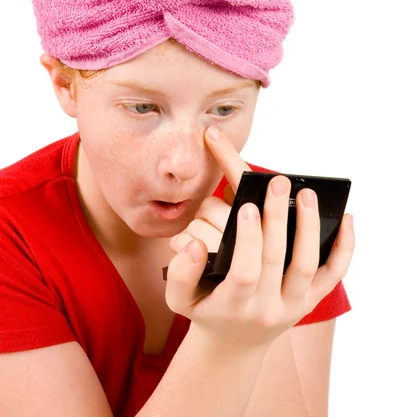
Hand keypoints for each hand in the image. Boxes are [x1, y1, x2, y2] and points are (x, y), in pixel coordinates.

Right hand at [165, 126, 354, 351]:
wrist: (235, 344)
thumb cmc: (207, 310)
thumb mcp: (180, 299)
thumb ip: (180, 272)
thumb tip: (194, 245)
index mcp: (233, 305)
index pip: (244, 273)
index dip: (248, 241)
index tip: (246, 208)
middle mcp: (267, 308)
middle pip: (276, 260)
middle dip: (277, 218)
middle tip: (278, 182)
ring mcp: (293, 304)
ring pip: (305, 264)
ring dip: (308, 226)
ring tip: (306, 192)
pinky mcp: (312, 299)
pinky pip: (333, 274)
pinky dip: (344, 247)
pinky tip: (346, 218)